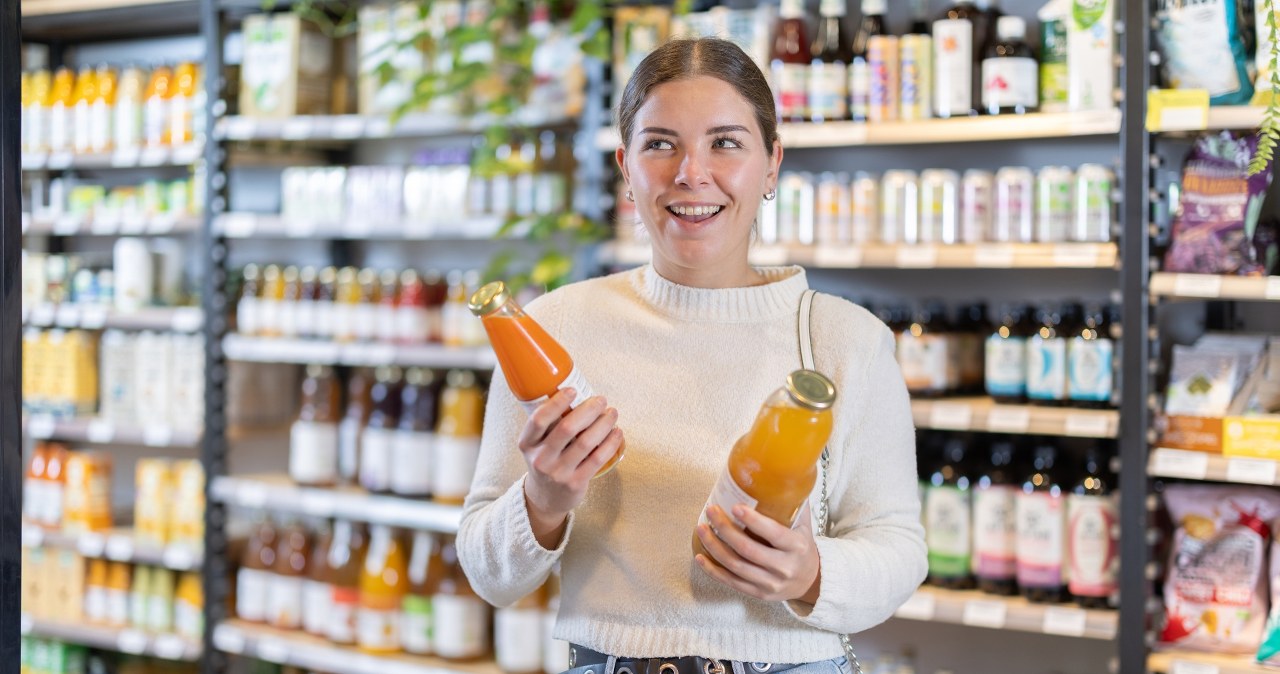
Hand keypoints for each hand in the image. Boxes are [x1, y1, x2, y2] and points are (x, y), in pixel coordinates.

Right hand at [519, 388, 623, 546]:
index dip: (557, 403)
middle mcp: (540, 459)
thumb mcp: (537, 444)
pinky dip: (610, 442)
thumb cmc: (546, 461)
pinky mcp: (575, 483)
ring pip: (586, 442)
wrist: (546, 498)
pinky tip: (617, 432)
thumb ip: (550, 425)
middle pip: (567, 428)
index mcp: (527, 444)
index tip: (573, 390)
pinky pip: (597, 458)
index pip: (539, 419)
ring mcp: (558, 473)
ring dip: (603, 424)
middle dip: (589, 410)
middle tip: (601, 400)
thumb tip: (578, 396)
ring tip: (612, 413)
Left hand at [694, 502, 821, 603]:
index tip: (735, 507)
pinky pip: (731, 582)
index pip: (773, 534)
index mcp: (797, 547)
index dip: (753, 521)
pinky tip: (700, 556)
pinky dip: (713, 570)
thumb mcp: (804, 526)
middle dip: (725, 529)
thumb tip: (782, 474)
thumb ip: (794, 504)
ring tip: (701, 529)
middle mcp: (784, 567)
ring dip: (714, 547)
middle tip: (711, 511)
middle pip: (748, 549)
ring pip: (736, 566)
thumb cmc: (803, 547)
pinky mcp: (758, 593)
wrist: (811, 581)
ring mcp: (770, 584)